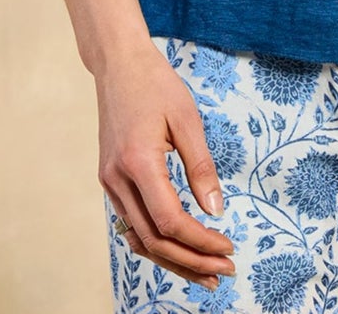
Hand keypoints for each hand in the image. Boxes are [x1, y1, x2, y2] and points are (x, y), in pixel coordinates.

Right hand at [94, 40, 236, 291]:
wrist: (118, 64)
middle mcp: (117, 179)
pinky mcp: (109, 179)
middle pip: (153, 239)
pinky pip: (131, 222)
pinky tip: (176, 250)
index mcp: (138, 162)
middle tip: (224, 272)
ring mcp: (109, 181)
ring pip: (139, 237)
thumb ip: (201, 167)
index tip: (228, 248)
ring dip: (173, 259)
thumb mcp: (187, 119)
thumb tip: (216, 210)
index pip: (169, 221)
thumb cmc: (156, 84)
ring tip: (205, 273)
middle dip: (191, 260)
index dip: (200, 241)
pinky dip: (154, 242)